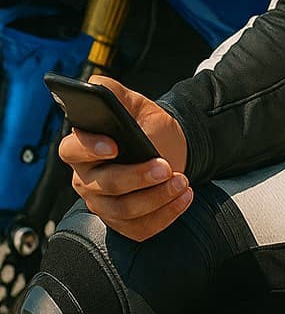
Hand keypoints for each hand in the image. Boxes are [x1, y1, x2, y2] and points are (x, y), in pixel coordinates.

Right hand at [57, 75, 192, 241]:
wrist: (169, 149)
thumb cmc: (147, 127)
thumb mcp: (134, 104)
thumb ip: (112, 92)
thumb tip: (95, 85)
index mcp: (82, 148)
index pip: (72, 149)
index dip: (90, 148)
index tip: (116, 146)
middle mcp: (87, 179)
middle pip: (104, 185)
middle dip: (137, 177)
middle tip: (165, 166)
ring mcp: (103, 204)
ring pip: (124, 210)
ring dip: (157, 198)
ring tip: (181, 182)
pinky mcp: (122, 223)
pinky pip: (140, 228)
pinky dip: (165, 216)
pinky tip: (183, 198)